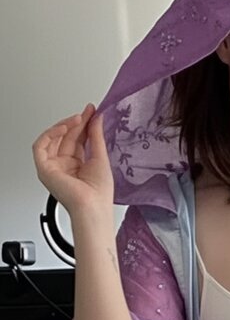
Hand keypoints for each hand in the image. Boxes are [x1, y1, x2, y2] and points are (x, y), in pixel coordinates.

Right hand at [32, 104, 113, 218]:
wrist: (93, 207)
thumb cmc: (99, 193)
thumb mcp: (100, 157)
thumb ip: (96, 135)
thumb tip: (96, 117)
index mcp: (77, 166)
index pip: (77, 139)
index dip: (83, 124)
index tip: (92, 111)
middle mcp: (64, 166)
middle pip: (65, 138)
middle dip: (76, 122)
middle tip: (87, 112)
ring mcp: (53, 167)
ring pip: (52, 139)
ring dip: (64, 126)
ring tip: (78, 119)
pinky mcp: (44, 169)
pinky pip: (40, 146)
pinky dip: (50, 134)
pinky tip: (64, 128)